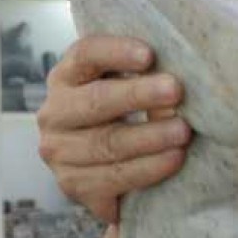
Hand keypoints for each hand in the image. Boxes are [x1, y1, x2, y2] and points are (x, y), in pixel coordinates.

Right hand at [36, 35, 190, 222]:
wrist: (102, 166)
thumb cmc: (120, 114)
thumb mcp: (124, 85)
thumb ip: (143, 78)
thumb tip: (176, 89)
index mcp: (65, 77)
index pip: (85, 55)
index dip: (116, 52)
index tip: (149, 55)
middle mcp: (54, 114)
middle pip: (96, 100)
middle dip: (138, 95)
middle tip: (175, 90)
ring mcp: (60, 153)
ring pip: (107, 143)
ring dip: (150, 137)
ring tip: (183, 131)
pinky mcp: (74, 185)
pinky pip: (114, 178)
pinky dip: (148, 169)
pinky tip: (173, 159)